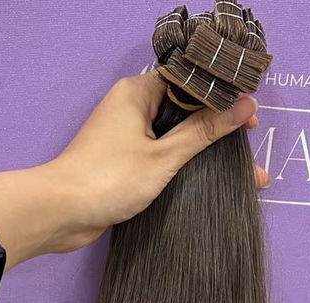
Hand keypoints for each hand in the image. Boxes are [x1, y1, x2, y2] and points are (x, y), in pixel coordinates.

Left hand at [0, 72, 268, 269]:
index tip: (249, 122)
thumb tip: (242, 107)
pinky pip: (159, 157)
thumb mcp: (163, 156)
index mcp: (138, 92)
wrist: (60, 214)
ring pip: (173, 138)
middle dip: (218, 133)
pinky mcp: (121, 163)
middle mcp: (130, 107)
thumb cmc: (108, 178)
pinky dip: (182, 168)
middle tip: (249, 158)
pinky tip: (205, 184)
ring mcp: (125, 136)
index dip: (222, 99)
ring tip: (239, 178)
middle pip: (185, 111)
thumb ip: (204, 131)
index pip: (190, 82)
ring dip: (203, 155)